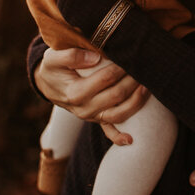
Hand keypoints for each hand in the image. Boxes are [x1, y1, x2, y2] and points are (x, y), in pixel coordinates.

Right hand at [34, 43, 148, 144]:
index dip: (120, 67)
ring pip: (118, 114)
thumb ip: (70, 55)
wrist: (48, 84)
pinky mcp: (95, 119)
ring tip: (147, 87)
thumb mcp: (53, 57)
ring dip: (136, 102)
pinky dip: (119, 137)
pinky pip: (108, 131)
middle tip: (143, 66)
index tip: (129, 55)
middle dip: (132, 81)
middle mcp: (84, 108)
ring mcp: (90, 116)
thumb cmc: (53, 68)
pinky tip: (131, 139)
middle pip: (116, 95)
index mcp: (75, 93)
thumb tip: (96, 57)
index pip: (105, 79)